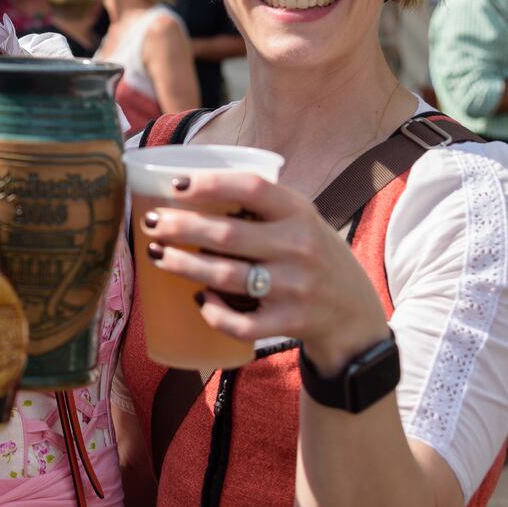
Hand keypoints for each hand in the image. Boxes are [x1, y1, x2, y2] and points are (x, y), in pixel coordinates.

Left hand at [142, 172, 388, 369]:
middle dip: (181, 227)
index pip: (252, 187)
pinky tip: (200, 300)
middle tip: (151, 224)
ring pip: (225, 276)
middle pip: (227, 234)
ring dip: (184, 265)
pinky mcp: (290, 323)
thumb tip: (190, 190)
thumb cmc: (315, 257)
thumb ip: (263, 207)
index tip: (176, 185)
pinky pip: (241, 322)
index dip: (210, 184)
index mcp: (300, 212)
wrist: (355, 315)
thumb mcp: (303, 221)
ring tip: (158, 256)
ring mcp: (295, 287)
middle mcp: (299, 247)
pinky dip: (214, 312)